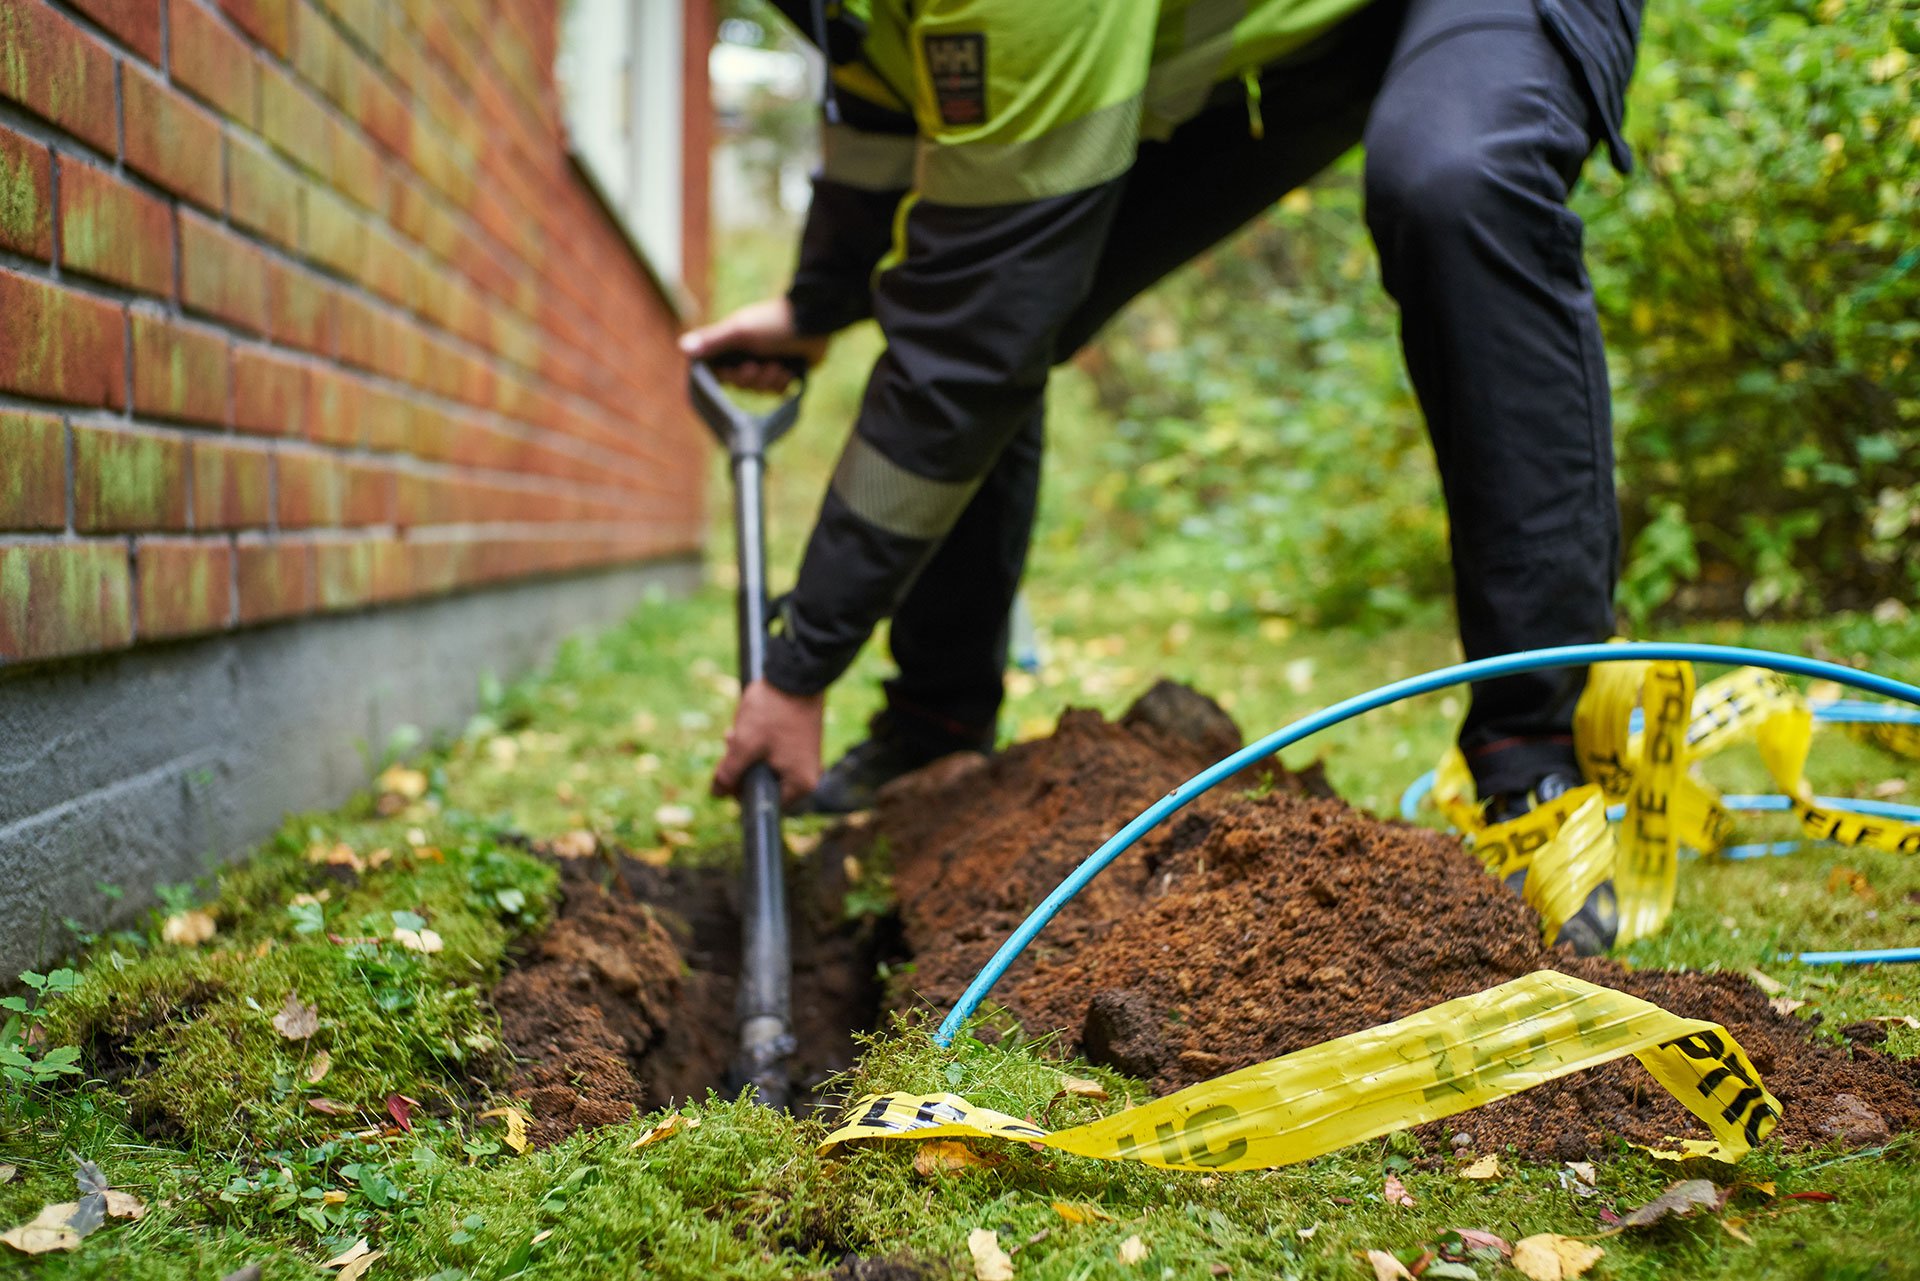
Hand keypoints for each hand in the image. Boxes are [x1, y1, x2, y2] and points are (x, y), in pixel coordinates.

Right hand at [679, 298, 828, 393]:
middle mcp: (745, 354)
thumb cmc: (773, 322)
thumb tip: (682, 347)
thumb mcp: (740, 331)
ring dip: (769, 380)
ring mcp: (765, 363)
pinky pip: (776, 390)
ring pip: (758, 389)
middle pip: (738, 384)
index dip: (726, 377)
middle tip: (759, 364)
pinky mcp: (783, 371)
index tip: (735, 370)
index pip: (716, 371)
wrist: (812, 323)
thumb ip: (713, 341)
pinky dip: (782, 382)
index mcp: (731, 344)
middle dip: (751, 378)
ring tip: (778, 364)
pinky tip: (788, 369)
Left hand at [712, 679, 824, 806]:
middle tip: (729, 744)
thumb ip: (728, 773)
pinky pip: (776, 753)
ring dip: (746, 753)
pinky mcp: (802, 743)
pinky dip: (759, 744)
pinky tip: (747, 726)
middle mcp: (808, 775)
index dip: (739, 791)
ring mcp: (806, 758)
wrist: (796, 675)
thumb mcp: (744, 745)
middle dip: (741, 767)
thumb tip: (716, 793)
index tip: (726, 773)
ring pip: (767, 766)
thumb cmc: (772, 713)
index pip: (763, 803)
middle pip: (764, 784)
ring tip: (734, 732)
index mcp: (799, 784)